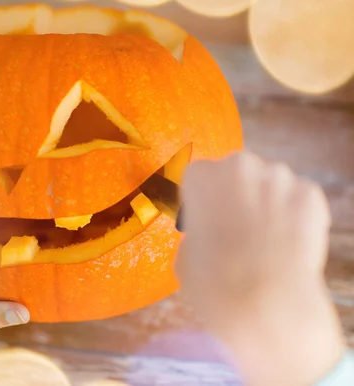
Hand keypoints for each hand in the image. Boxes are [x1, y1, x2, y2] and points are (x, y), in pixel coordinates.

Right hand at [176, 150, 344, 385]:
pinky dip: (294, 215)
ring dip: (266, 202)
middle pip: (236, 173)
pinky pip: (298, 199)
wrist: (267, 306)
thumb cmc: (213, 284)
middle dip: (236, 195)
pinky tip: (288, 243)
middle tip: (236, 230)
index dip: (203, 199)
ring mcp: (280, 178)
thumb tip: (210, 232)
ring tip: (266, 240)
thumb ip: (196, 232)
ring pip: (270, 184)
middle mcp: (241, 166)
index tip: (207, 220)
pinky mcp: (311, 195)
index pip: (199, 176)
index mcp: (203, 178)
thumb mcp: (185, 256)